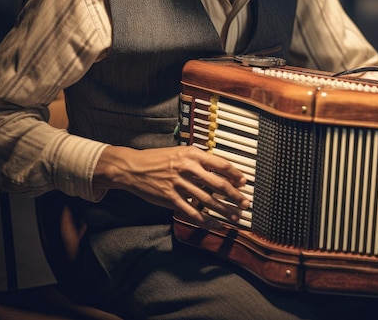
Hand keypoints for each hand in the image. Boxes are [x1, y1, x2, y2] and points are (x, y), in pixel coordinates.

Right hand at [93, 145, 248, 229]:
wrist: (132, 168)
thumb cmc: (158, 159)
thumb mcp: (180, 152)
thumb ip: (199, 160)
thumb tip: (220, 171)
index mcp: (192, 154)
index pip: (220, 164)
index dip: (235, 174)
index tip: (244, 182)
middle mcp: (187, 168)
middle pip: (218, 184)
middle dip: (235, 196)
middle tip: (245, 203)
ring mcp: (179, 184)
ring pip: (208, 200)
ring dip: (224, 210)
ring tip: (235, 216)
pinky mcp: (170, 198)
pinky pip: (193, 212)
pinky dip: (206, 220)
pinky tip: (215, 224)